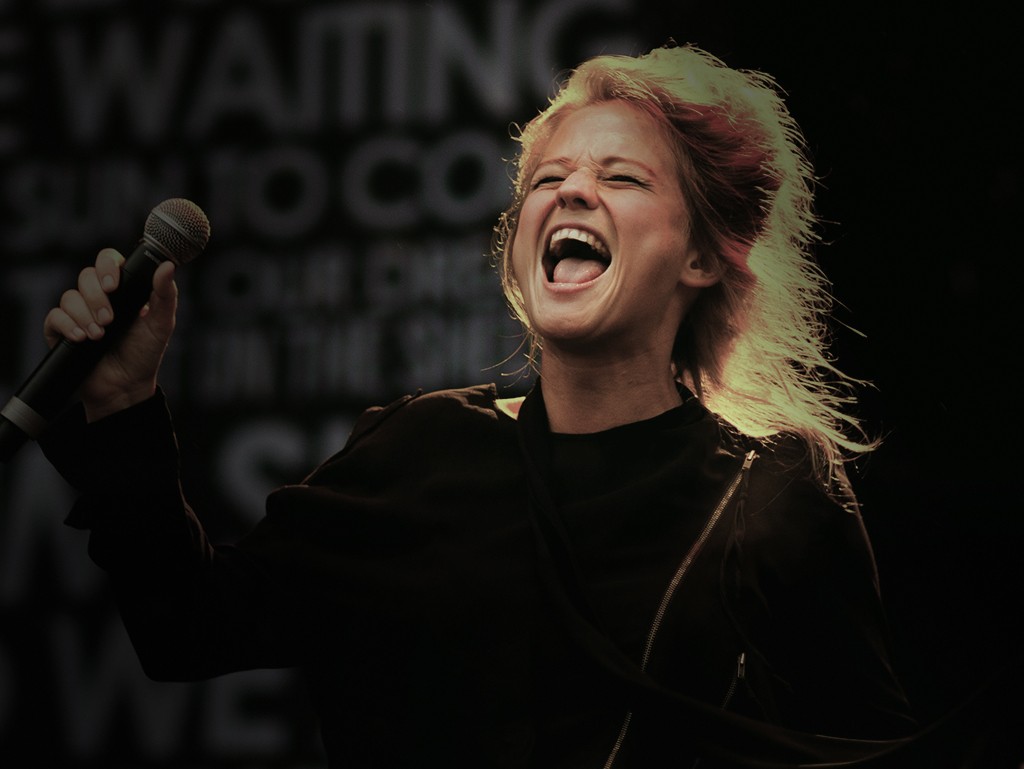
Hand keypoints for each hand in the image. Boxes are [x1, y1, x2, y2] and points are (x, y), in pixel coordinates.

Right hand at [43, 248, 177, 421]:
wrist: (125, 387)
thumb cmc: (144, 354)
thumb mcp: (161, 324)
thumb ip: (165, 294)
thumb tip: (168, 266)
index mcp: (123, 290)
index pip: (108, 261)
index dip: (107, 266)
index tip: (114, 285)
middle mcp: (98, 297)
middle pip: (86, 276)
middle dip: (97, 297)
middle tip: (110, 320)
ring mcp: (79, 312)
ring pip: (70, 296)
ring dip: (85, 315)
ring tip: (100, 335)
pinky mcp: (62, 330)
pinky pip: (55, 316)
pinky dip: (67, 325)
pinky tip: (81, 338)